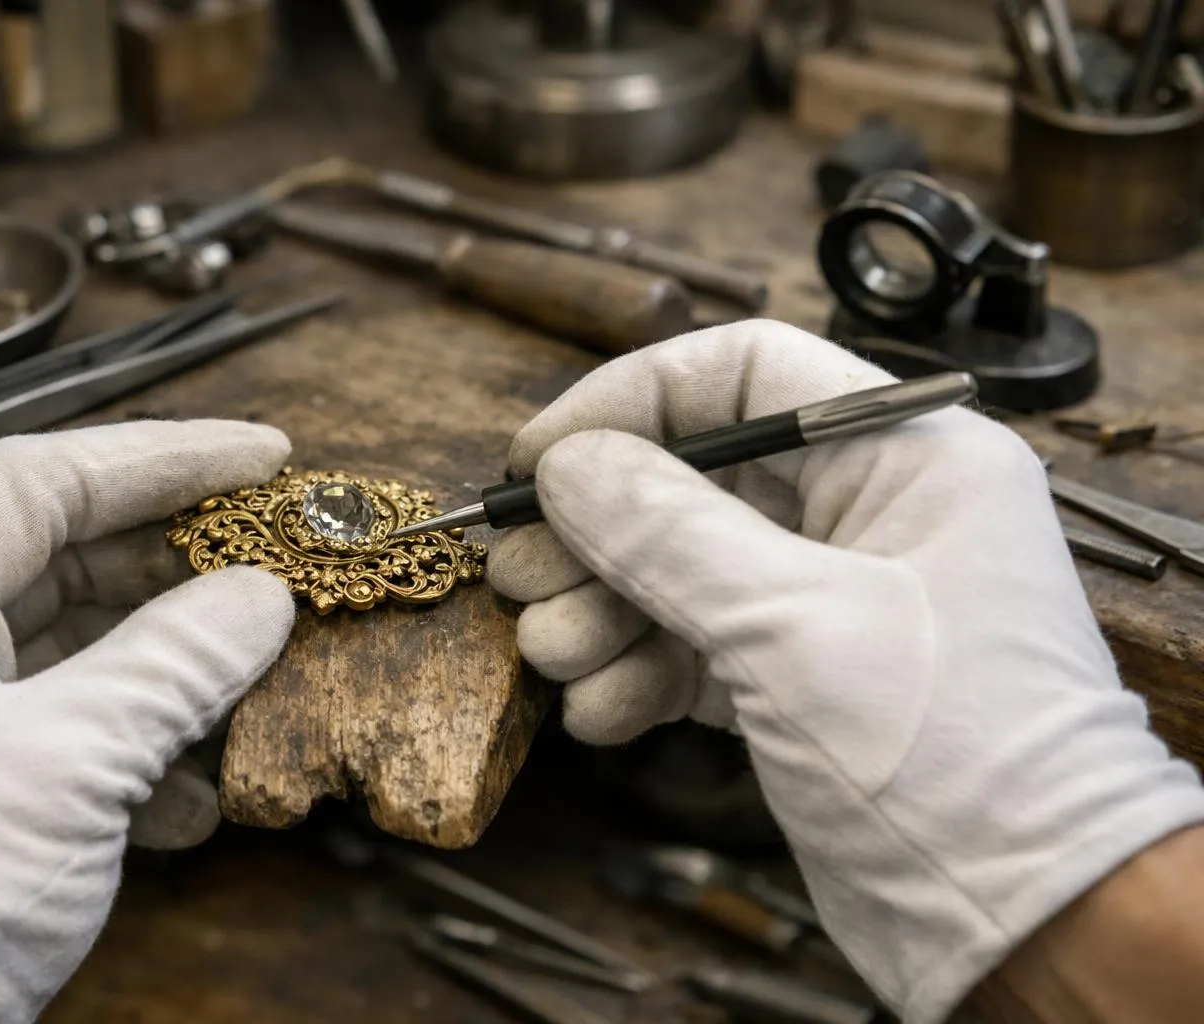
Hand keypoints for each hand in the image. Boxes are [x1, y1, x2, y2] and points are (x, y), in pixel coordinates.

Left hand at [0, 420, 296, 1023]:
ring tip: (249, 686)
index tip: (264, 454)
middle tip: (275, 564)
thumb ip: (176, 664)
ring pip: (66, 649)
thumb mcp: (69, 766)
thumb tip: (261, 598)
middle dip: (177, 574)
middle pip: (60, 560)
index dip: (166, 457)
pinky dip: (126, 747)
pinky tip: (187, 797)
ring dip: (163, 674)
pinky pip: (52, 726)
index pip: (42, 479)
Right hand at [487, 320, 1203, 1023]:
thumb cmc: (959, 758)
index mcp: (906, 457)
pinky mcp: (794, 683)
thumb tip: (566, 465)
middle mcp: (865, 517)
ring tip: (554, 653)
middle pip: (692, 479)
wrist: (1036, 925)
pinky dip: (634, 676)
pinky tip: (600, 712)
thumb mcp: (792, 625)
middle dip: (596, 528)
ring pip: (678, 569)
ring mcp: (826, 604)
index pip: (745, 374)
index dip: (629, 400)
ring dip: (601, 609)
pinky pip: (689, 649)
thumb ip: (668, 531)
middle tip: (521, 573)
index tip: (538, 455)